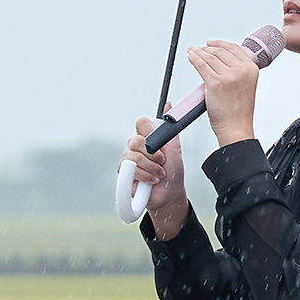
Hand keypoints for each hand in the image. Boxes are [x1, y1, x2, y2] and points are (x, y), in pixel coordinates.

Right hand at [125, 119, 188, 239]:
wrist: (170, 193)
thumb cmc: (172, 170)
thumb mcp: (174, 147)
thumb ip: (169, 128)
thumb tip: (169, 105)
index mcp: (146, 137)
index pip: (141, 123)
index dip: (149, 131)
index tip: (159, 142)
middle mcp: (135, 146)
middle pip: (136, 140)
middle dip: (153, 153)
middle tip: (163, 161)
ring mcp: (128, 159)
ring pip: (133, 155)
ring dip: (152, 167)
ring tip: (160, 174)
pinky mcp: (124, 174)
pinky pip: (129, 169)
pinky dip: (145, 176)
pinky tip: (152, 181)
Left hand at [187, 39, 260, 149]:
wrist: (236, 128)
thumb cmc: (239, 112)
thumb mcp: (246, 86)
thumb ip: (237, 72)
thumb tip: (220, 63)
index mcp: (251, 69)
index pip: (234, 48)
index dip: (220, 43)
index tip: (211, 43)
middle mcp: (241, 70)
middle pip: (219, 51)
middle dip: (206, 48)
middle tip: (199, 49)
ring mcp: (228, 76)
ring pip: (208, 57)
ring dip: (198, 52)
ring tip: (193, 52)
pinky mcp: (215, 83)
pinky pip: (200, 65)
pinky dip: (193, 59)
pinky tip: (191, 57)